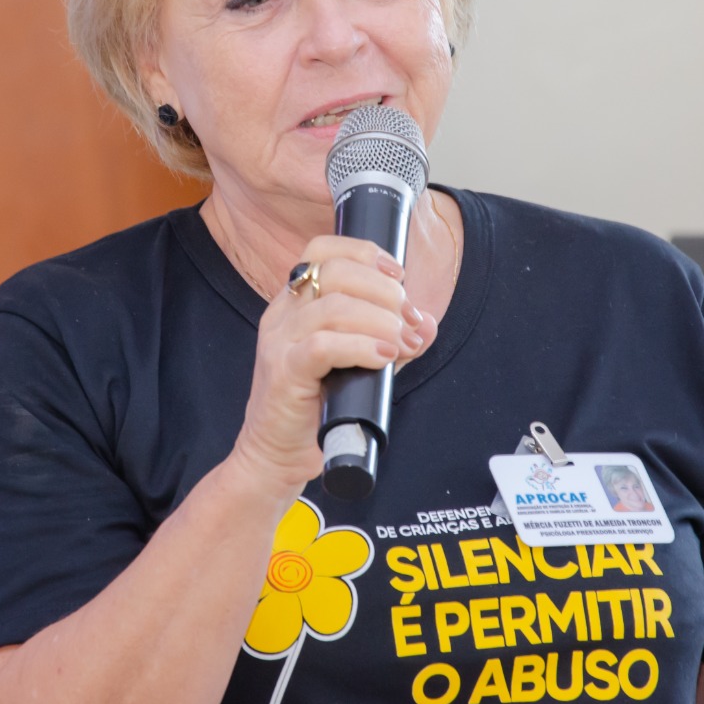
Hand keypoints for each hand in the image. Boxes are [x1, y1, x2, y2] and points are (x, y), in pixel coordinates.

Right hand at [230, 236, 437, 494]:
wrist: (277, 453)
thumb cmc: (317, 405)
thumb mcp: (358, 362)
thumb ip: (390, 337)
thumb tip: (426, 323)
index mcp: (295, 301)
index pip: (322, 249)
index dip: (365, 253)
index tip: (399, 276)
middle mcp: (282, 313)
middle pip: (336, 272)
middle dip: (385, 292)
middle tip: (410, 322)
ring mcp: (279, 341)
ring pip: (334, 307)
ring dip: (381, 321)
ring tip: (403, 344)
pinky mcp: (283, 372)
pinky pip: (323, 345)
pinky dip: (361, 346)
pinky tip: (384, 357)